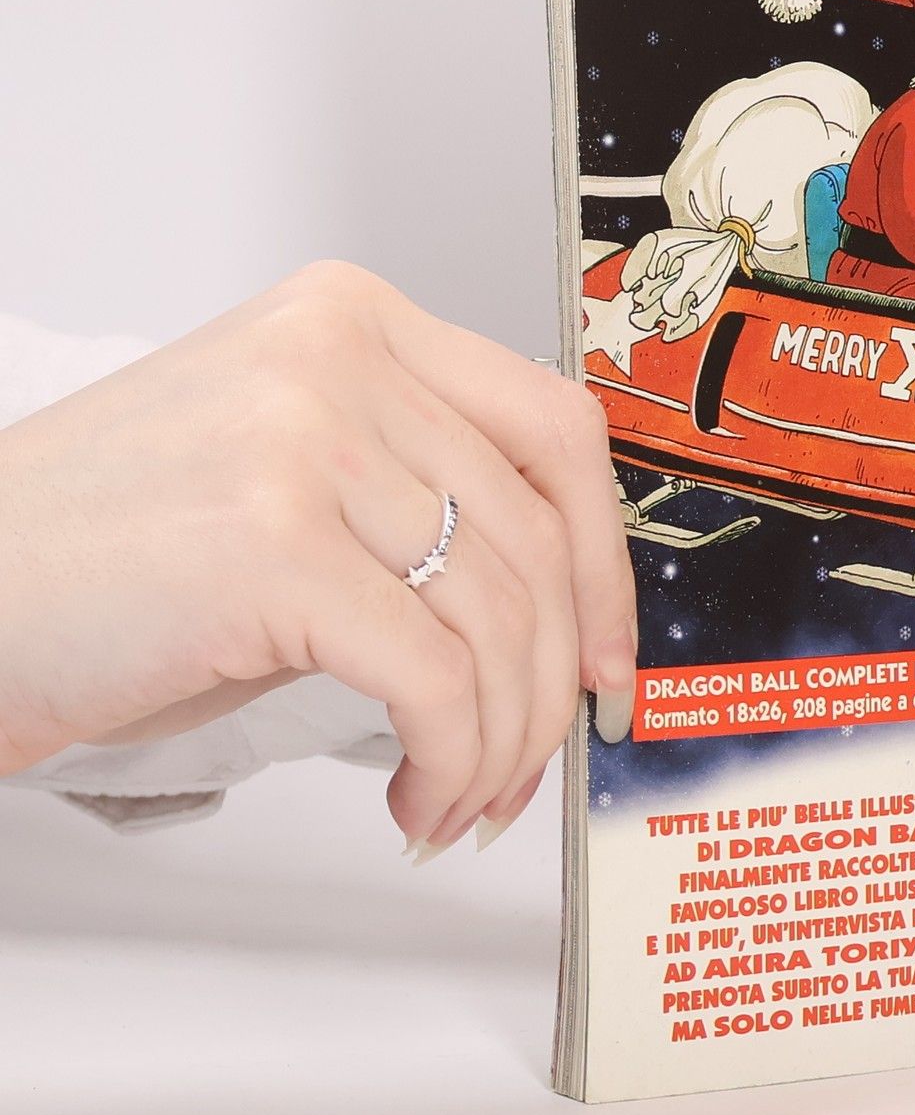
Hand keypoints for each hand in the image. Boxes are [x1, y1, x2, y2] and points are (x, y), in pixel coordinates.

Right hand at [0, 262, 637, 857]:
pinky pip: (435, 680)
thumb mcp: (282, 473)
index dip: (605, 555)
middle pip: (536, 535)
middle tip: (544, 756)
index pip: (551, 427)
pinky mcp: (272, 549)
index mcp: (352, 317)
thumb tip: (554, 607)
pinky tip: (420, 796)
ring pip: (497, 617)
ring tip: (465, 797)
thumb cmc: (103, 553)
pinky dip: (453, 760)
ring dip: (503, 739)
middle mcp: (338, 359)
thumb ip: (412, 492)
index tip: (610, 648)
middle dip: (557, 677)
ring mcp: (305, 443)